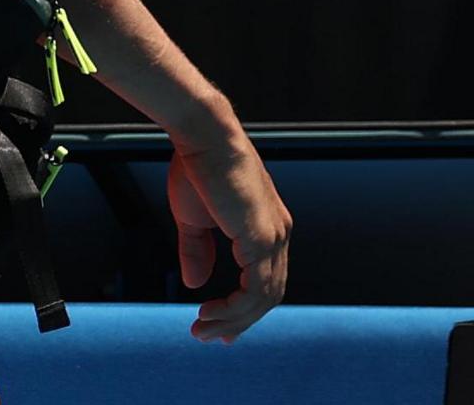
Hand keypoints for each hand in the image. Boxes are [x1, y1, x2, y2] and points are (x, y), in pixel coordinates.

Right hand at [165, 122, 291, 342]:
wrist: (202, 135)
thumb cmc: (197, 168)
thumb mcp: (195, 219)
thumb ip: (197, 250)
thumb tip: (195, 282)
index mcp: (267, 226)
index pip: (266, 278)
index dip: (244, 306)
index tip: (219, 324)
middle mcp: (278, 233)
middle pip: (269, 294)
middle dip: (239, 321)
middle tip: (209, 336)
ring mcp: (274, 236)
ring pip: (264, 298)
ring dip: (233, 320)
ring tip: (202, 329)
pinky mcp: (261, 239)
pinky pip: (255, 291)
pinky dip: (234, 309)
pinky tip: (209, 312)